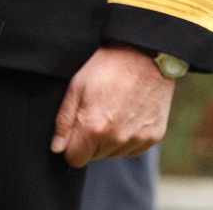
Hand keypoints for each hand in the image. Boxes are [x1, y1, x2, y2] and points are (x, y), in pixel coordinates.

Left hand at [50, 45, 175, 166]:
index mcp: (93, 128)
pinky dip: (130, 136)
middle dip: (93, 140)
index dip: (74, 144)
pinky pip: (134, 148)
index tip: (79, 128)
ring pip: (114, 153)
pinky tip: (131, 114)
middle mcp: (116, 138)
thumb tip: (58, 148)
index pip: (75, 159)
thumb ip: (64, 121)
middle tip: (100, 111)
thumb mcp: (77, 86)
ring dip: (112, 139)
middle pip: (95, 156)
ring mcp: (137, 138)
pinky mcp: (154, 136)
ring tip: (116, 110)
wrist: (147, 53)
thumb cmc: (109, 65)